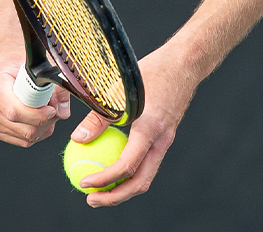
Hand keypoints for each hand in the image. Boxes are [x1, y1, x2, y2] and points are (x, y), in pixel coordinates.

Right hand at [0, 57, 73, 145]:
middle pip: (23, 129)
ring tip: (45, 109)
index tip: (53, 109)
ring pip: (23, 138)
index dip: (39, 115)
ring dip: (41, 128)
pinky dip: (32, 131)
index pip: (16, 112)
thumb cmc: (13, 56)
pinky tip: (35, 116)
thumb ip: (55, 86)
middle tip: (55, 108)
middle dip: (46, 122)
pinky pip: (18, 139)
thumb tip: (63, 111)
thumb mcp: (36, 63)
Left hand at [71, 45, 201, 205]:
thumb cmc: (151, 72)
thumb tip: (78, 139)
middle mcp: (161, 140)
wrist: (185, 63)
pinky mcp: (165, 137)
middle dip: (115, 196)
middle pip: (140, 182)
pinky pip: (148, 163)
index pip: (126, 165)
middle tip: (91, 199)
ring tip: (100, 189)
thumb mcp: (118, 91)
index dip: (104, 179)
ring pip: (145, 175)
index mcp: (150, 128)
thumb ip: (99, 118)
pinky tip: (112, 167)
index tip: (84, 182)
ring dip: (123, 188)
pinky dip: (130, 172)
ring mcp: (166, 141)